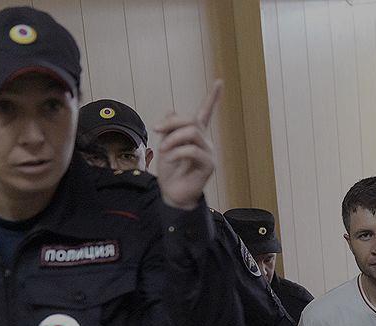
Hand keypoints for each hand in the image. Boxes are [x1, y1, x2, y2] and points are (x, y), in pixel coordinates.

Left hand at [153, 80, 222, 209]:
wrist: (172, 194)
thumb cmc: (170, 172)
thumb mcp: (165, 145)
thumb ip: (169, 129)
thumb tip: (170, 109)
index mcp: (196, 135)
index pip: (206, 113)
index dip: (213, 98)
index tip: (219, 82)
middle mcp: (205, 142)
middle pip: (192, 120)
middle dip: (171, 122)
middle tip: (156, 129)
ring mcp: (208, 153)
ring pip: (192, 132)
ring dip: (173, 139)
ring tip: (163, 150)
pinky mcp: (208, 165)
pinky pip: (192, 150)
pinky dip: (176, 153)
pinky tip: (171, 160)